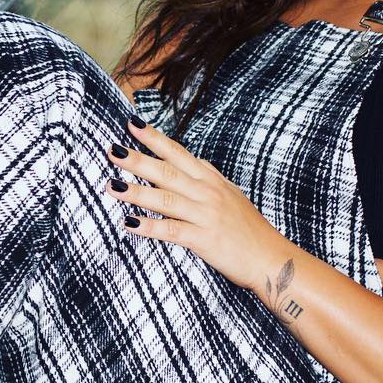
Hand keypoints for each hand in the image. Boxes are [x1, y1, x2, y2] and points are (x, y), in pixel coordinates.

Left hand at [103, 115, 285, 290]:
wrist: (270, 258)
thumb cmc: (247, 227)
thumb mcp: (230, 193)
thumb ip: (208, 175)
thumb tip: (191, 158)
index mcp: (210, 180)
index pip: (178, 153)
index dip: (154, 139)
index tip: (132, 124)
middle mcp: (207, 193)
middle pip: (167, 172)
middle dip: (137, 160)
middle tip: (111, 150)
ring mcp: (205, 215)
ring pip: (165, 199)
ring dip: (136, 192)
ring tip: (112, 185)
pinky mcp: (204, 239)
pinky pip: (172, 231)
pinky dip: (149, 227)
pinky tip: (129, 223)